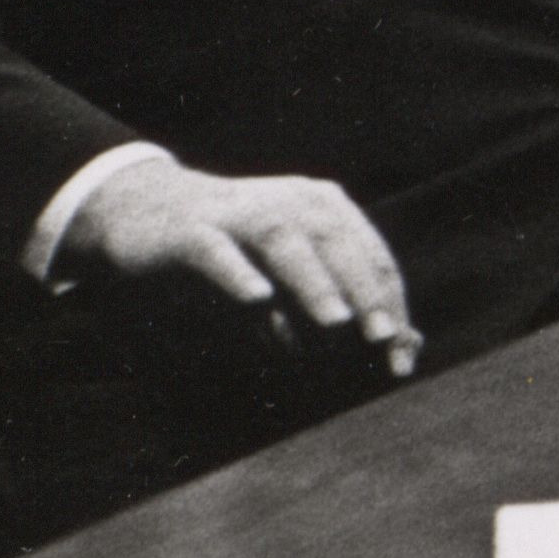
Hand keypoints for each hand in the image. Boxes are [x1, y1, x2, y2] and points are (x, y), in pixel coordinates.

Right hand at [64, 158, 418, 376]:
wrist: (145, 208)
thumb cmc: (236, 248)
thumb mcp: (295, 272)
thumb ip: (346, 302)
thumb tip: (413, 343)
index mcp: (325, 208)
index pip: (372, 257)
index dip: (391, 304)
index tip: (402, 354)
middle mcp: (290, 202)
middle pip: (338, 244)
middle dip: (364, 293)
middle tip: (383, 338)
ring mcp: (240, 213)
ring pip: (285, 244)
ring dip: (314, 283)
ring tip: (338, 323)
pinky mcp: (192, 230)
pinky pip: (219, 251)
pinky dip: (240, 273)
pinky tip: (259, 298)